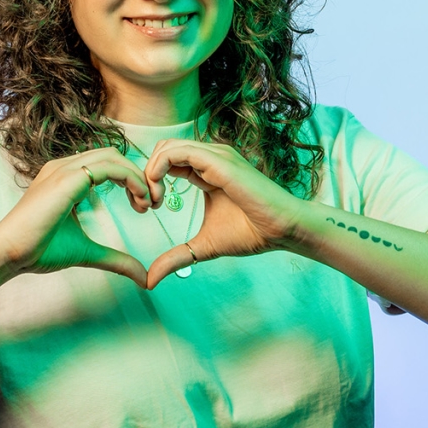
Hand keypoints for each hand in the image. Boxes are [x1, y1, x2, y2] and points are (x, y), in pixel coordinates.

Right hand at [0, 149, 151, 286]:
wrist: (9, 253)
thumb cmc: (38, 251)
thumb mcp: (87, 253)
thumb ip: (115, 259)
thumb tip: (142, 277)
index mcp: (66, 178)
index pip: (107, 165)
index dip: (131, 180)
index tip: (144, 206)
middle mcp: (64, 167)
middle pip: (114, 155)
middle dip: (139, 175)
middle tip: (154, 203)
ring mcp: (64, 168)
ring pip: (114, 156)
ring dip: (138, 176)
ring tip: (148, 203)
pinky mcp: (67, 177)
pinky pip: (109, 166)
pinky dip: (131, 178)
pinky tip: (139, 200)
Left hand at [142, 140, 307, 287]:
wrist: (282, 230)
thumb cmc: (251, 233)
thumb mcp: (202, 246)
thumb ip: (176, 257)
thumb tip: (150, 281)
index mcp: (205, 170)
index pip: (167, 160)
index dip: (150, 181)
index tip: (147, 209)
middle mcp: (209, 157)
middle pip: (162, 149)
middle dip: (145, 174)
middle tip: (146, 205)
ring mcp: (214, 156)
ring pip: (166, 147)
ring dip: (150, 172)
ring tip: (153, 202)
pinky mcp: (218, 161)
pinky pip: (178, 152)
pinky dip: (159, 169)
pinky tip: (161, 195)